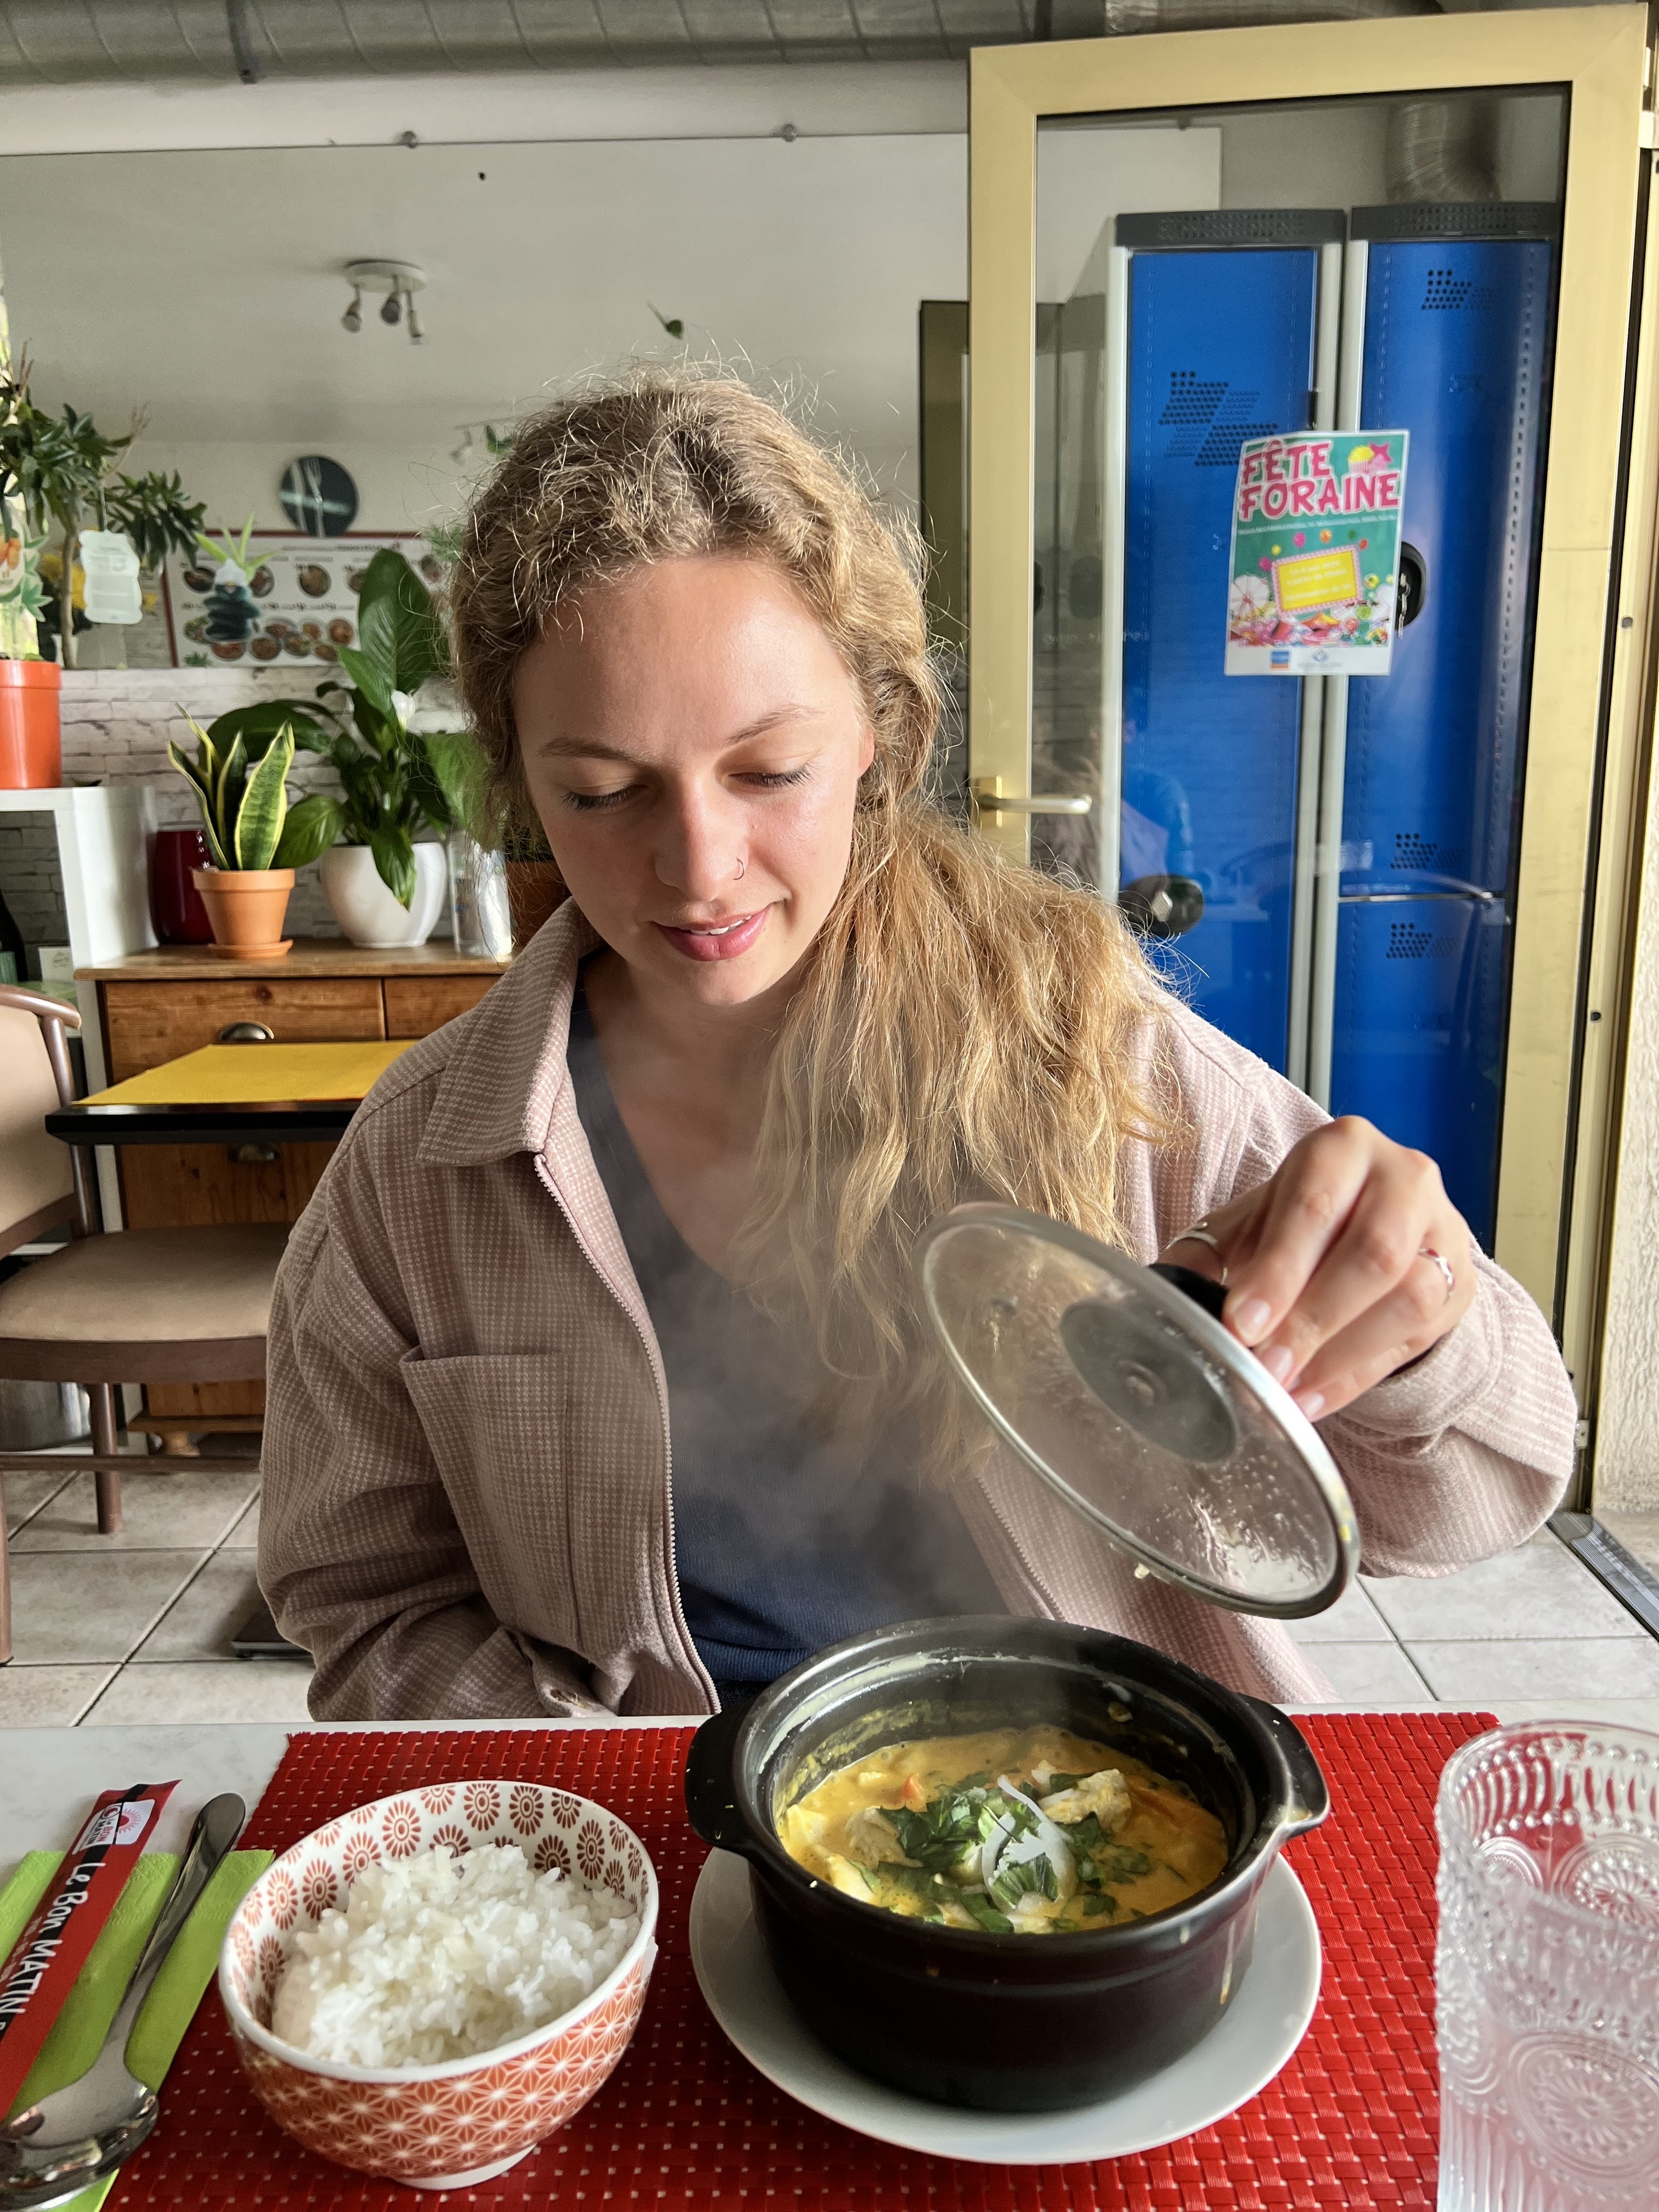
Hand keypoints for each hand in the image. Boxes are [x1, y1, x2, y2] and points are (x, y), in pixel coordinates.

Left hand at [1160, 1116, 1474, 1420]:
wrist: (1376, 1223)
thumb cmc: (1300, 1221)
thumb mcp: (1252, 1222)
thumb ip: (1206, 1255)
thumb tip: (1156, 1298)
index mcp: (1343, 1147)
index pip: (1314, 1207)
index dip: (1279, 1269)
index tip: (1242, 1322)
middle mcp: (1404, 1178)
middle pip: (1372, 1253)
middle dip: (1312, 1319)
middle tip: (1264, 1368)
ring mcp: (1442, 1231)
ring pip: (1407, 1297)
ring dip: (1339, 1354)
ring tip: (1285, 1390)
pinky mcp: (1458, 1284)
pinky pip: (1414, 1338)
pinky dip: (1355, 1376)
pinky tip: (1312, 1399)